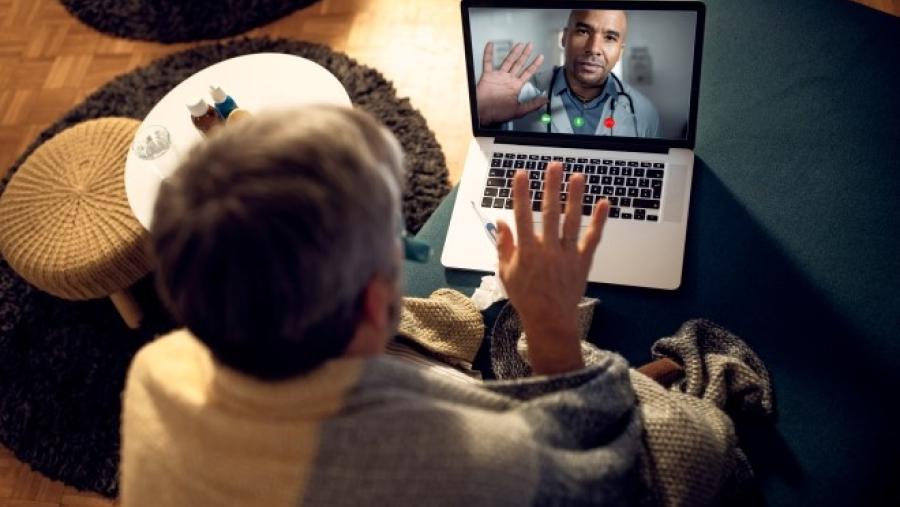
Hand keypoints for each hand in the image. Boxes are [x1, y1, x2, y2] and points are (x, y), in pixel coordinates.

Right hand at [476, 42, 548, 125]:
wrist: (484, 114)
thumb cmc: (499, 113)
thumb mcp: (519, 111)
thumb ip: (533, 105)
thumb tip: (545, 100)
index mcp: (516, 86)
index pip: (528, 73)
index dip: (534, 65)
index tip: (540, 57)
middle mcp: (508, 79)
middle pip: (519, 64)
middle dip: (525, 55)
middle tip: (531, 45)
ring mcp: (498, 76)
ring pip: (507, 61)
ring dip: (513, 53)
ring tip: (519, 44)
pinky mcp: (488, 76)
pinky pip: (488, 63)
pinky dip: (488, 53)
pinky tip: (490, 45)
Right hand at [495, 163, 609, 374]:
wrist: (549, 320)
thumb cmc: (526, 297)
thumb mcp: (506, 272)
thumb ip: (504, 246)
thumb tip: (500, 222)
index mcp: (526, 252)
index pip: (522, 216)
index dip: (521, 194)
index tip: (521, 174)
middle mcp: (547, 250)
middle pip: (549, 213)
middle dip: (551, 187)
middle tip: (554, 166)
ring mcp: (567, 255)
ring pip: (572, 221)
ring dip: (575, 197)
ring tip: (578, 176)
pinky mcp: (583, 261)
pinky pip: (593, 238)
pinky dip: (600, 221)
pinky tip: (604, 203)